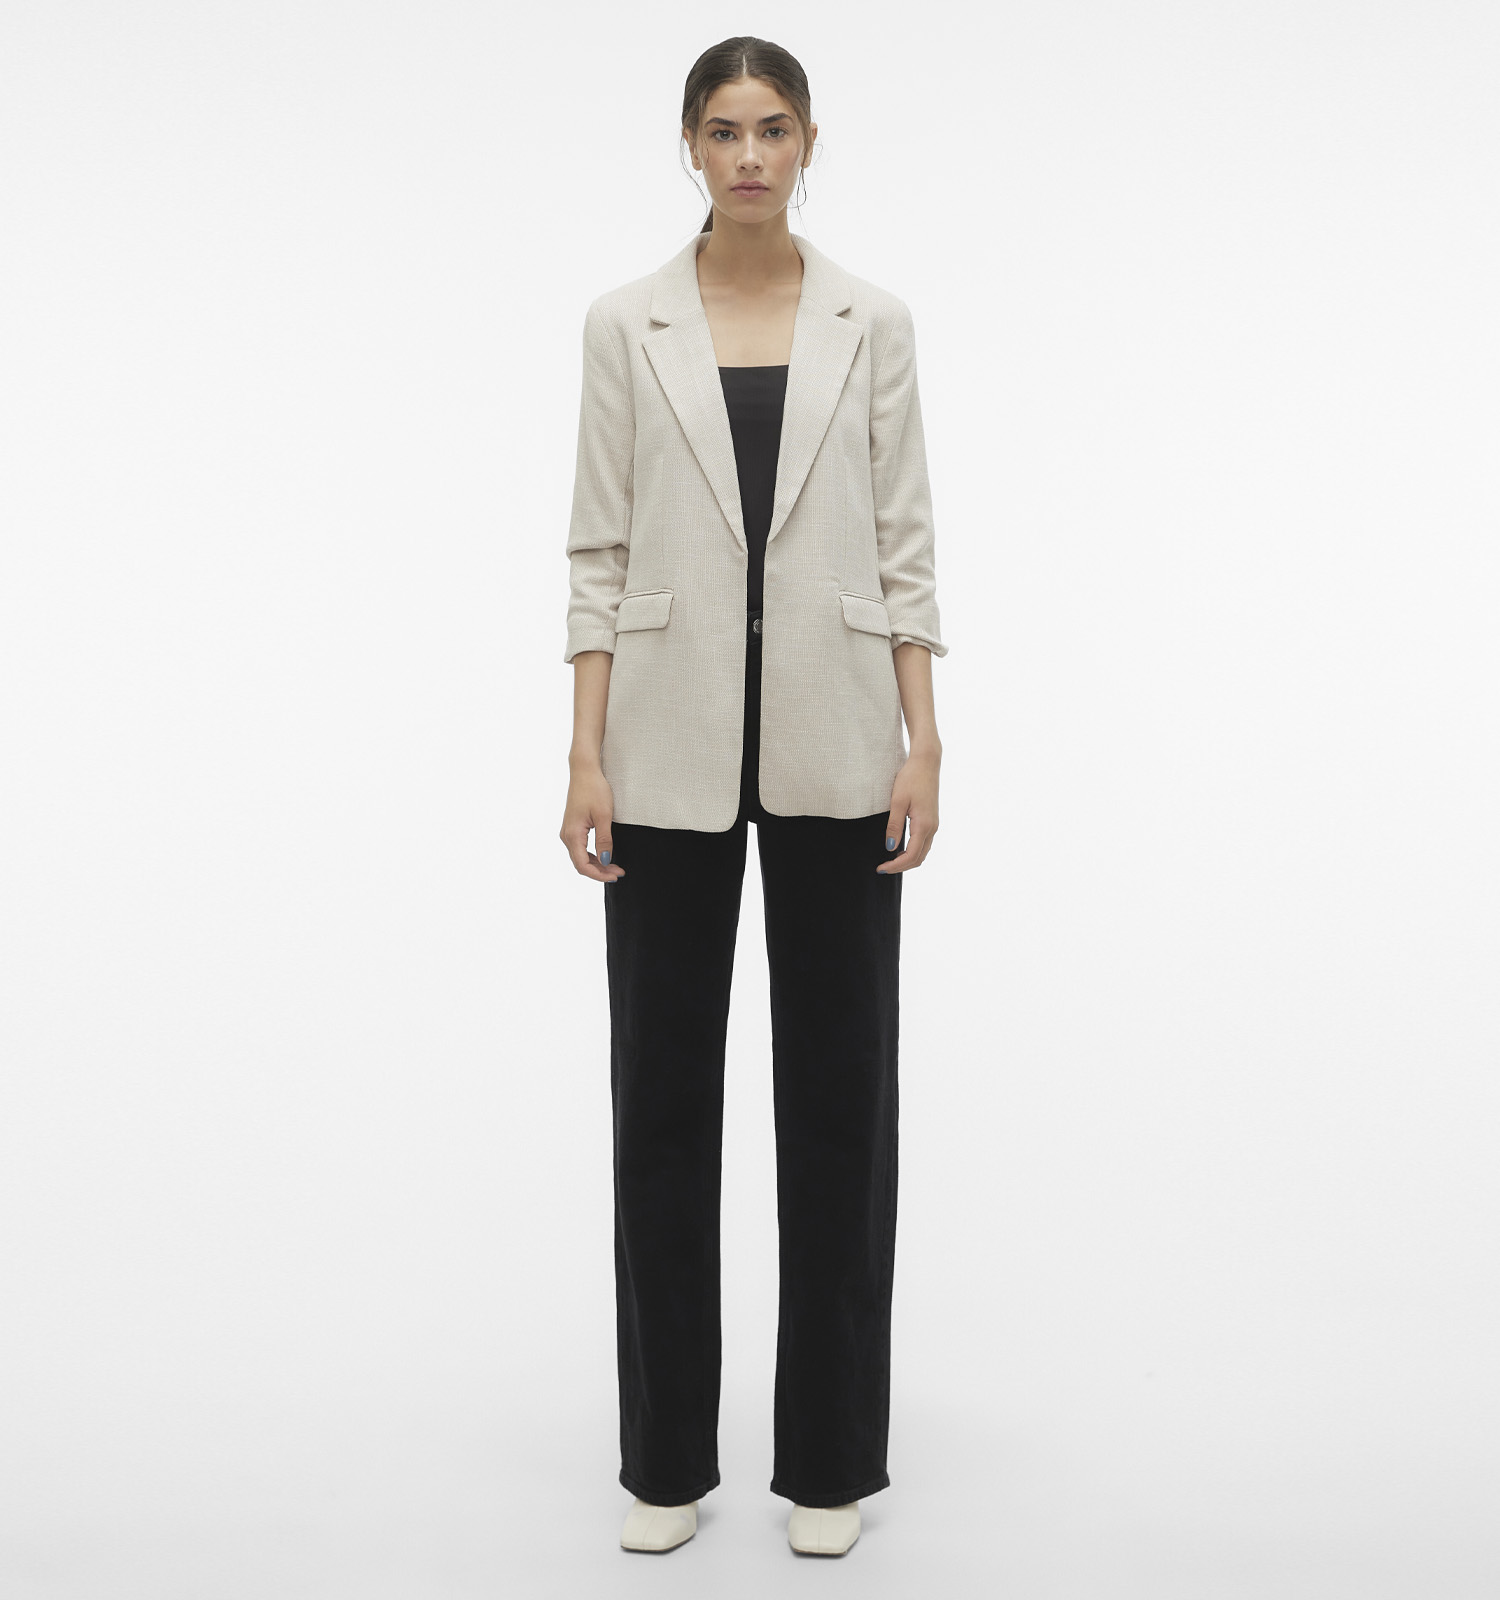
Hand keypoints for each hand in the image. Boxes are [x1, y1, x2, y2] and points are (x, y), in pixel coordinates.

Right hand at [561, 762, 624, 881]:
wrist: (584, 771)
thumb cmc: (594, 789)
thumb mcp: (604, 816)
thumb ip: (604, 840)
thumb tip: (605, 861)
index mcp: (572, 834)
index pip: (583, 865)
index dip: (599, 874)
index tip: (615, 875)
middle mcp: (567, 835)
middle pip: (581, 863)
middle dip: (600, 871)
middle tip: (619, 872)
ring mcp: (568, 832)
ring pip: (581, 857)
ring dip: (597, 864)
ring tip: (615, 867)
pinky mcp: (573, 828)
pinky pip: (581, 848)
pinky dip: (593, 855)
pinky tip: (605, 856)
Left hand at [877, 748, 939, 873]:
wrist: (926, 763)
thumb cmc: (911, 778)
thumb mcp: (897, 801)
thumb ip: (894, 825)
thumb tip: (890, 847)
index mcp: (924, 825)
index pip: (911, 855)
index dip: (896, 865)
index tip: (881, 868)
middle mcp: (932, 828)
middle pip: (918, 858)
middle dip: (901, 866)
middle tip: (882, 868)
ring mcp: (934, 824)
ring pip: (922, 852)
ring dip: (907, 860)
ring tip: (889, 861)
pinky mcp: (931, 820)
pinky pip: (923, 843)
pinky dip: (912, 851)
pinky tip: (899, 848)